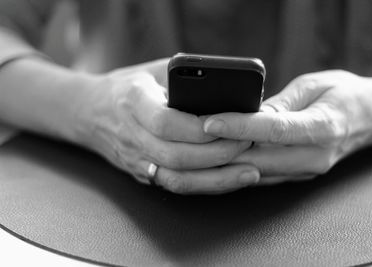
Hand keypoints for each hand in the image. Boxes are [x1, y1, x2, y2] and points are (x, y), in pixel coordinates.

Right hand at [76, 59, 259, 193]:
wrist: (90, 111)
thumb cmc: (130, 85)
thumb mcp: (154, 70)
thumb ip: (185, 76)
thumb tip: (229, 87)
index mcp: (133, 102)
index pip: (166, 123)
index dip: (200, 129)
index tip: (231, 124)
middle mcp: (132, 135)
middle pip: (176, 156)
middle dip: (218, 154)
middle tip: (248, 143)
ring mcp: (135, 158)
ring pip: (177, 179)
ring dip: (217, 178)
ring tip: (250, 171)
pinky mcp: (142, 173)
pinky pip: (176, 186)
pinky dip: (205, 185)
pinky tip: (229, 180)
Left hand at [203, 70, 371, 183]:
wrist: (368, 118)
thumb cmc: (342, 95)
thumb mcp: (313, 86)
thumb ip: (280, 103)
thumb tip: (247, 113)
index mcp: (323, 128)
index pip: (274, 130)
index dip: (239, 126)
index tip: (209, 121)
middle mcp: (314, 157)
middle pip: (258, 160)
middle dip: (221, 151)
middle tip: (190, 138)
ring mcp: (306, 170)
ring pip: (255, 173)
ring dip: (224, 164)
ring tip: (196, 149)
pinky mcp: (297, 175)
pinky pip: (261, 176)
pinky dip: (237, 168)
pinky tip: (217, 157)